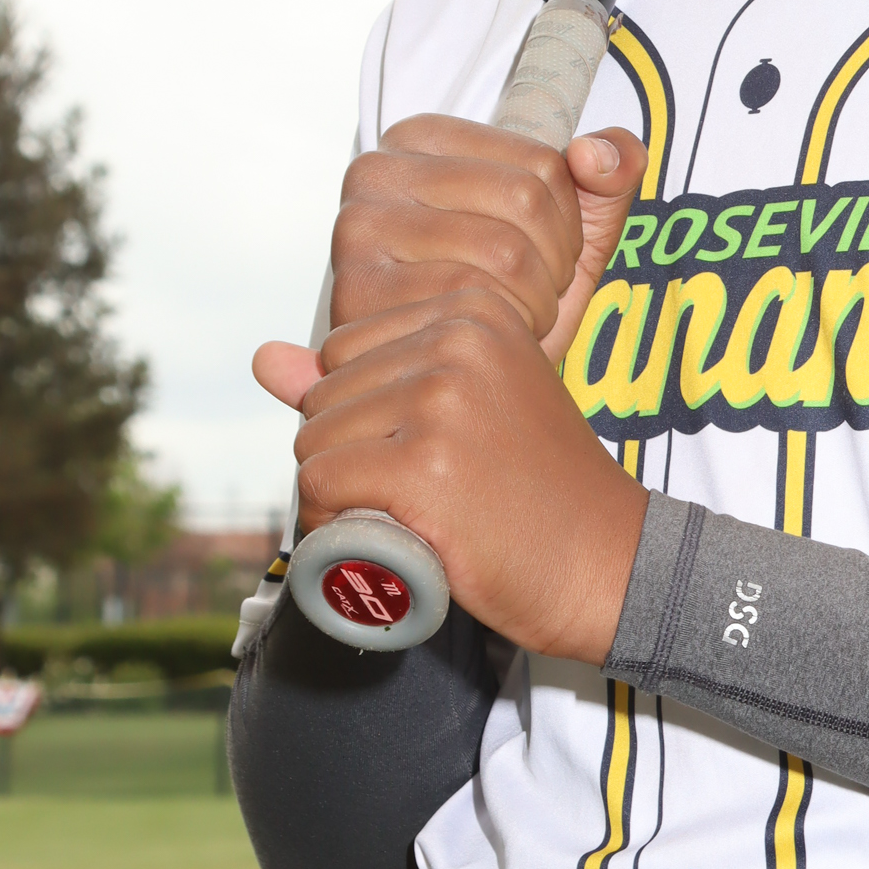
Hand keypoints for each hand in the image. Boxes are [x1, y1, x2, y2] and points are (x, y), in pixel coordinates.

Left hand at [255, 288, 647, 661]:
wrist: (607, 561)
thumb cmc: (535, 487)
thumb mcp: (462, 406)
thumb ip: (363, 376)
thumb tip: (261, 358)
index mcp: (474, 307)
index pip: (344, 349)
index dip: (363, 416)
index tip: (426, 451)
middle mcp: (459, 337)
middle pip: (323, 394)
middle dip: (347, 453)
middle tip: (415, 493)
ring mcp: (442, 398)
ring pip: (313, 441)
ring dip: (336, 493)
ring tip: (403, 516)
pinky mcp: (424, 464)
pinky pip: (321, 485)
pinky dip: (331, 523)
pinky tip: (382, 538)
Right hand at [325, 115, 648, 366]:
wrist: (455, 378)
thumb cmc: (511, 291)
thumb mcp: (576, 222)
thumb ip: (613, 167)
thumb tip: (592, 156)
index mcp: (423, 138)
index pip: (542, 165)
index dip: (568, 225)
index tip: (545, 255)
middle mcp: (376, 169)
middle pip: (525, 202)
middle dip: (555, 265)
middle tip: (536, 296)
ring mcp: (357, 226)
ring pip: (503, 252)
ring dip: (535, 302)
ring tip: (518, 318)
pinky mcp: (355, 289)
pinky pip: (467, 301)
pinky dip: (500, 329)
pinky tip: (485, 341)